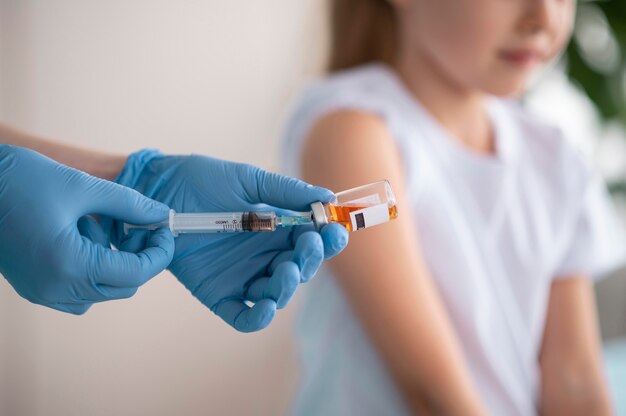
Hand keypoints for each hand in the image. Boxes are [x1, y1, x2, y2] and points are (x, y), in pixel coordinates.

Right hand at [0, 145, 174, 313]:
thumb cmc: (20, 180)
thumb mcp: (83, 187)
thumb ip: (129, 204)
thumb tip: (161, 214)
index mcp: (69, 265)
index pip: (136, 273)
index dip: (158, 253)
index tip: (164, 230)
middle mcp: (55, 288)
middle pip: (122, 285)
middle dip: (137, 256)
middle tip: (135, 223)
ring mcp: (41, 292)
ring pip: (101, 289)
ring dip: (111, 260)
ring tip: (92, 223)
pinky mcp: (33, 286)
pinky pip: (78, 289)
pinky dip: (91, 266)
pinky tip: (78, 235)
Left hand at [111, 150, 348, 331]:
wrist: (156, 190)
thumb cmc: (201, 180)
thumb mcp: (248, 180)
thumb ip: (286, 192)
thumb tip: (328, 197)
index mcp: (277, 228)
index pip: (312, 241)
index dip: (327, 240)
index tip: (335, 231)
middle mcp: (265, 255)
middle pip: (300, 269)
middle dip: (309, 260)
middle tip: (308, 244)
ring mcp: (243, 276)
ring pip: (277, 293)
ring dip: (288, 286)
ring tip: (287, 269)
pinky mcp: (219, 293)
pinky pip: (244, 315)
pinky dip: (259, 318)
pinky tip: (268, 308)